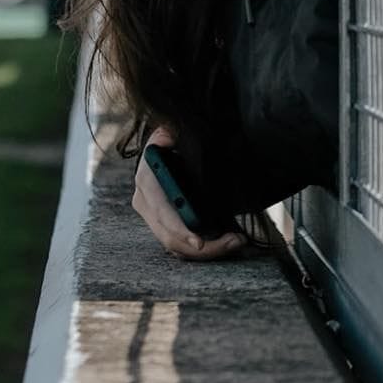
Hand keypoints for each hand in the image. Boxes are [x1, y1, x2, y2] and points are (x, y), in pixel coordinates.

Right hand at [132, 126, 247, 260]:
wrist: (171, 147)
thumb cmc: (174, 139)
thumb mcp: (171, 133)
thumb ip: (169, 135)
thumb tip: (167, 137)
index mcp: (147, 181)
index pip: (163, 214)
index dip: (180, 230)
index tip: (200, 242)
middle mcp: (145, 202)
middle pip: (171, 238)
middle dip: (205, 247)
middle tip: (235, 242)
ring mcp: (154, 217)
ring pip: (178, 247)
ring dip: (209, 250)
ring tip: (237, 241)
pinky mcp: (165, 225)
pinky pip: (182, 246)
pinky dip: (206, 248)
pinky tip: (228, 241)